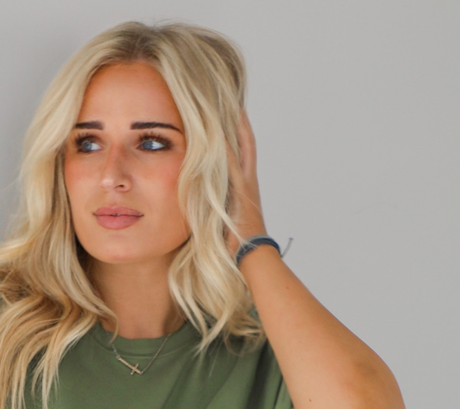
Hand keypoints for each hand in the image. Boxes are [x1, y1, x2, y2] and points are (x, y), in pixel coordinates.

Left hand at [226, 109, 266, 251]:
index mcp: (246, 186)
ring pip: (241, 149)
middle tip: (236, 104)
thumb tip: (206, 203)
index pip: (244, 154)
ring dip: (235, 129)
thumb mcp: (227, 219)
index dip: (241, 135)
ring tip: (230, 108)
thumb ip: (220, 207)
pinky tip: (219, 134)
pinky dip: (226, 149)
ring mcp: (246, 184)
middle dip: (241, 124)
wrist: (253, 253)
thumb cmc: (239, 244)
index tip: (235, 117)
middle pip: (247, 144)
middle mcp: (248, 180)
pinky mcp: (241, 191)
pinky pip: (232, 165)